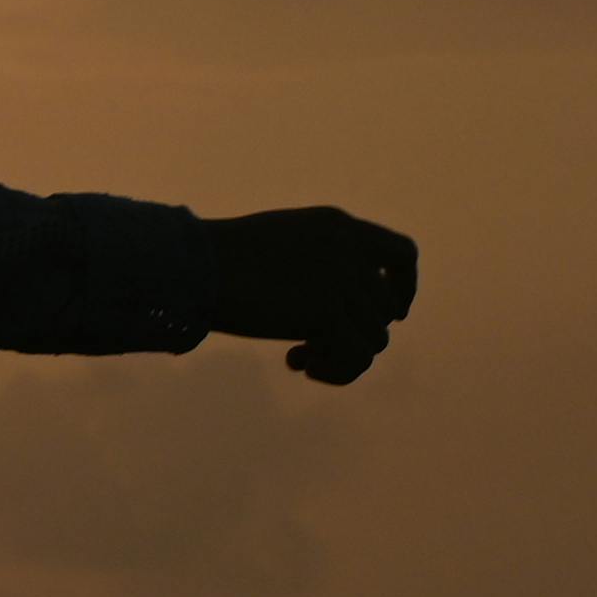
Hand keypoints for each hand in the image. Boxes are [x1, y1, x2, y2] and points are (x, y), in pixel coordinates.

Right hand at [197, 205, 417, 384]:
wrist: (192, 266)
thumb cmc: (217, 260)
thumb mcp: (279, 247)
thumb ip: (318, 265)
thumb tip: (342, 314)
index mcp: (338, 226)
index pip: (402, 253)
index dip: (404, 287)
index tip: (395, 314)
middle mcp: (348, 249)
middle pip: (386, 309)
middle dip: (356, 333)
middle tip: (313, 345)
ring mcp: (341, 280)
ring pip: (374, 339)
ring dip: (340, 356)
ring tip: (300, 358)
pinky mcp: (328, 312)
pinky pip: (357, 358)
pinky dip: (335, 371)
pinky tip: (296, 364)